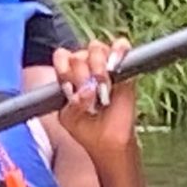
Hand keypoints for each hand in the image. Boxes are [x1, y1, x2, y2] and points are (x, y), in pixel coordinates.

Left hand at [53, 38, 135, 158]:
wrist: (108, 140)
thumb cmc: (86, 128)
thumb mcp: (70, 118)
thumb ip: (72, 103)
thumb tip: (87, 90)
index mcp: (67, 75)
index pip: (61, 56)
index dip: (64, 68)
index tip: (69, 87)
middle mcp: (84, 65)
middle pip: (78, 55)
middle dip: (82, 76)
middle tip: (90, 96)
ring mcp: (104, 63)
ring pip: (96, 48)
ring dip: (98, 66)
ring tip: (104, 87)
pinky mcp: (124, 66)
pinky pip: (121, 45)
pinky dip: (119, 51)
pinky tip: (116, 66)